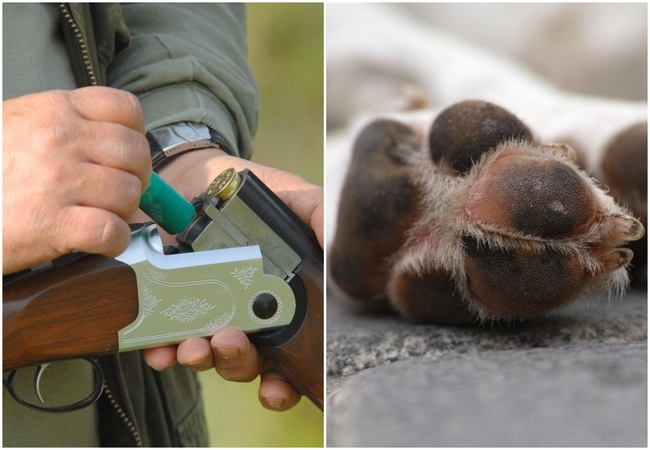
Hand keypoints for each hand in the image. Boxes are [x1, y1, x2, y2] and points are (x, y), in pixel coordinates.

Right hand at [2, 87, 150, 273]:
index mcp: (54, 110)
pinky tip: (98, 242)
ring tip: (99, 218)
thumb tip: (115, 147)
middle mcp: (60, 139)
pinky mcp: (53, 224)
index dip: (135, 135)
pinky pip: (113, 232)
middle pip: (135, 154)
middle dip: (136, 178)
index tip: (125, 156)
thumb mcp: (17, 126)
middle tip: (118, 194)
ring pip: (128, 194)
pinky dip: (114, 242)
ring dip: (122, 212)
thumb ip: (64, 127)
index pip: (125, 108)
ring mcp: (58, 181)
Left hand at [140, 148, 322, 410]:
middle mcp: (245, 317)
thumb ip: (318, 214)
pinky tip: (161, 348)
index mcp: (279, 304)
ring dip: (201, 357)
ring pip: (206, 356)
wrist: (198, 176)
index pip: (287, 358)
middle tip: (230, 341)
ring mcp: (205, 314)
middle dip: (238, 362)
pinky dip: (162, 349)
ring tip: (195, 344)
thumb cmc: (254, 193)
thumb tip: (334, 242)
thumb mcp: (294, 198)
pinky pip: (164, 339)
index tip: (278, 387)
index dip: (284, 383)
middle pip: (246, 362)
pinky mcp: (168, 305)